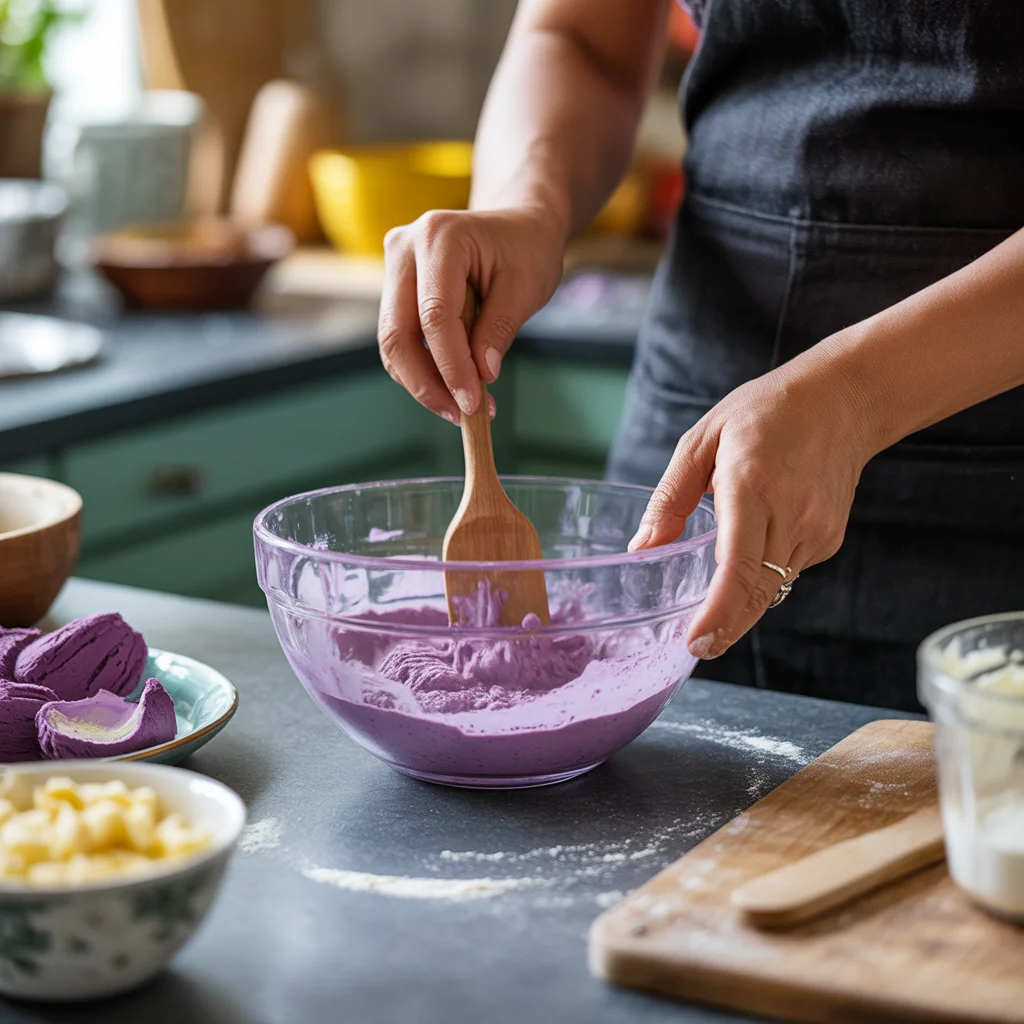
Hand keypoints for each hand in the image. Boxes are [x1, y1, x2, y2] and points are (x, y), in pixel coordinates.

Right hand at [377, 207, 565, 422]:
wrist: (515, 224)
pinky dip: (424, 369)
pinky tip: (454, 387)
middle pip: (397, 333)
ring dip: (424, 383)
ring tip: (463, 407)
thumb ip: (500, 330)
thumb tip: (481, 376)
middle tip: (461, 415)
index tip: (473, 404)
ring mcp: (394, 266)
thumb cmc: (526, 249)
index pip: (434, 316)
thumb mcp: (527, 287)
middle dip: (426, 384)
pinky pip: (401, 338)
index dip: (451, 366)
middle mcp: (404, 247)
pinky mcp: (395, 286)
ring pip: (393, 342)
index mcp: (440, 237)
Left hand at [628, 359, 877, 658]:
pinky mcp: (828, 539)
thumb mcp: (702, 440)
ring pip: (771, 588)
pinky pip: (786, 570)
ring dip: (741, 604)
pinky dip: (762, 574)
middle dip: (724, 627)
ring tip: (713, 609)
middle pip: (755, 591)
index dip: (718, 612)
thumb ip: (670, 498)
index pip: (738, 566)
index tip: (697, 641)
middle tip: (696, 647)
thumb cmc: (765, 413)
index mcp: (752, 486)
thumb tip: (641, 547)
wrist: (843, 400)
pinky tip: (751, 553)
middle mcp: (790, 514)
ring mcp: (815, 530)